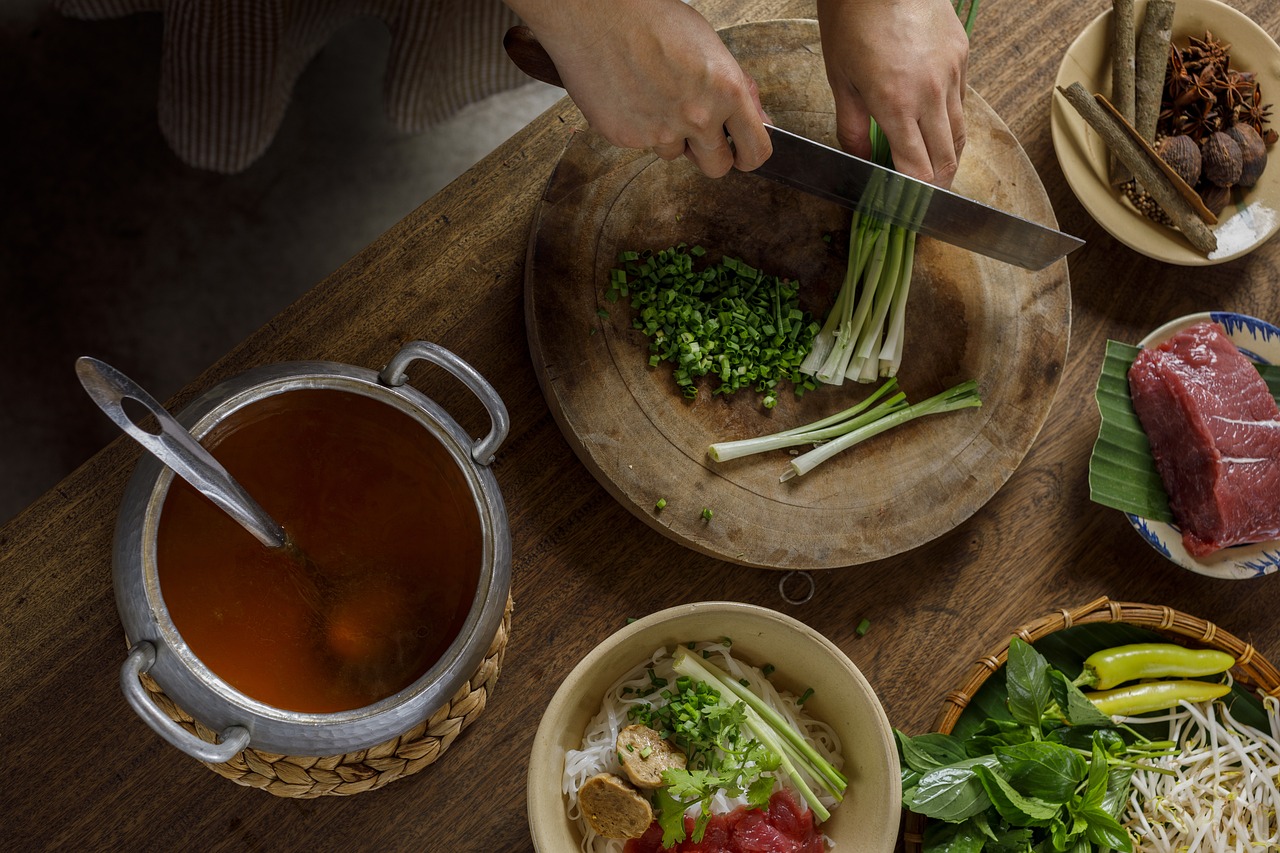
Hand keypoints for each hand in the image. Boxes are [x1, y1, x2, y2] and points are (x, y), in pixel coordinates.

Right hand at [505, 0, 770, 177]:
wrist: (596, 13)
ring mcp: (661, 132)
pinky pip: (643, 144)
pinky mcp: (628, 138)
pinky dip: (639, 126)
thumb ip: (738, 88)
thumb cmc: (653, 19)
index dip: (749, 154)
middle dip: (710, 153)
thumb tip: (760, 119)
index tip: (741, 151)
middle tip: (696, 129)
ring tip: (653, 95)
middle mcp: (698, 117)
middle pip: (718, 167)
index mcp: (726, 91)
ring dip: (670, 135)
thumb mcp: (710, 46)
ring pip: (675, 153)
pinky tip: (631, 95)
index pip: (755, 151)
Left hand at [816, 0, 968, 187]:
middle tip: (922, 198)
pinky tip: (933, 126)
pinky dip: (949, 122)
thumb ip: (850, 128)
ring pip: (960, 133)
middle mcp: (930, 93)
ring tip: (932, 170)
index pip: (917, 170)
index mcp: (896, 104)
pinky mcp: (962, 56)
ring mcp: (952, 74)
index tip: (904, 206)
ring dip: (947, 157)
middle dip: (935, 186)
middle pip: (946, 160)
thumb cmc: (852, 19)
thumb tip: (859, 160)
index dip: (912, 195)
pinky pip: (961, 102)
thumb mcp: (840, 79)